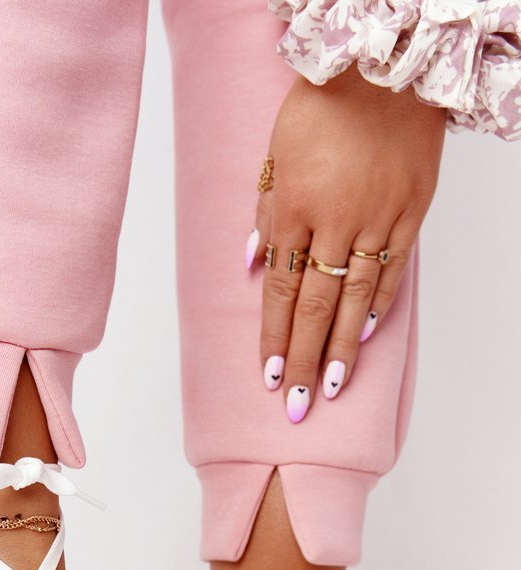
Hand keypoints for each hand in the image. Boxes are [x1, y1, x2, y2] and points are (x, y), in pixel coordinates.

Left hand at [253, 68, 446, 420]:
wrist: (384, 69)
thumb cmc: (321, 109)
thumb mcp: (276, 155)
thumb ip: (265, 213)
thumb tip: (252, 266)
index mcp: (294, 209)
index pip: (281, 291)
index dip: (275, 338)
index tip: (270, 378)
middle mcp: (335, 221)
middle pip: (315, 306)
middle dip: (304, 360)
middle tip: (298, 407)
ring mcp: (377, 219)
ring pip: (356, 298)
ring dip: (341, 349)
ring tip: (331, 388)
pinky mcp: (412, 212)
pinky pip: (393, 269)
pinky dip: (380, 305)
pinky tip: (366, 337)